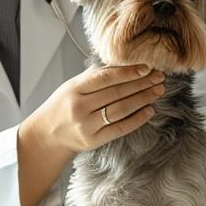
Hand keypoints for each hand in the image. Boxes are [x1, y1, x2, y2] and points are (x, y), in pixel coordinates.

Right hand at [30, 64, 166, 156]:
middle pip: (116, 93)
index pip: (105, 77)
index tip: (146, 68)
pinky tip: (149, 110)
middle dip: (141, 84)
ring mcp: (87, 126)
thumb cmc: (61, 107)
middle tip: (159, 77)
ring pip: (121, 109)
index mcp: (74, 89)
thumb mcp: (71, 86)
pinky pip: (120, 128)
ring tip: (157, 91)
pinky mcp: (94, 141)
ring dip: (143, 99)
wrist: (46, 136)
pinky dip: (137, 119)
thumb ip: (93, 76)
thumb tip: (121, 64)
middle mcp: (79, 107)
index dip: (128, 72)